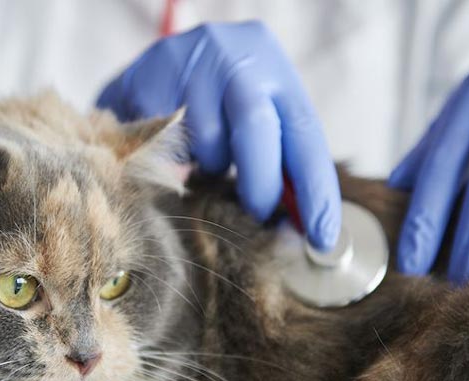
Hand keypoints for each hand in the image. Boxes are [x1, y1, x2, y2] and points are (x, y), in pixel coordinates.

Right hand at [98, 21, 339, 249]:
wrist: (162, 65)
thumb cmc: (220, 104)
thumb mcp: (257, 117)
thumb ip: (278, 159)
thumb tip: (297, 223)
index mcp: (274, 67)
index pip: (304, 132)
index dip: (315, 189)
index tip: (321, 236)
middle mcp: (235, 56)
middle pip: (255, 127)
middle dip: (260, 184)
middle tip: (257, 214)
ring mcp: (189, 61)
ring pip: (206, 140)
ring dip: (210, 167)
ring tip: (203, 161)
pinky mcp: (147, 76)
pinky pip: (164, 141)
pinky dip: (173, 160)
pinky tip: (171, 150)